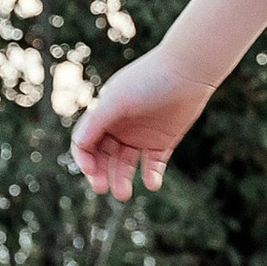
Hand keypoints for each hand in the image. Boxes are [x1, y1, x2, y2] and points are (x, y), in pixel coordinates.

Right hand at [70, 48, 213, 200]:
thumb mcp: (117, 100)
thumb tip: (78, 146)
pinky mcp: (162, 142)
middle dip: (100, 174)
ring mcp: (140, 135)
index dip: (84, 159)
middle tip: (102, 188)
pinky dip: (150, 176)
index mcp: (104, 114)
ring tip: (123, 194)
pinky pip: (152, 165)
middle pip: (102, 158)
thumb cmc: (149, 80)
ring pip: (125, 165)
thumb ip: (95, 122)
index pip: (85, 143)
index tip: (91, 171)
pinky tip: (152, 183)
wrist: (188, 71)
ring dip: (121, 179)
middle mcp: (119, 127)